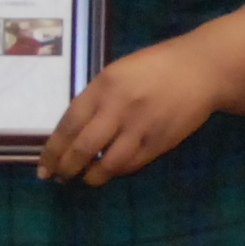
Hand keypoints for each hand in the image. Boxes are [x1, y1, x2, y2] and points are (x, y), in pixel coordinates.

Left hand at [42, 36, 228, 182]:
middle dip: (66, 168)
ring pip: (107, 164)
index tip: (42, 166)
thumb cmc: (155, 67)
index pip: (69, 124)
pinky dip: (116, 171)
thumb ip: (96, 98)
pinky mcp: (160, 142)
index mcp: (104, 85)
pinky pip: (131, 164)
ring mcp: (141, 126)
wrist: (201, 69)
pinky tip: (109, 170)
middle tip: (59, 178)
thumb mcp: (118, 72)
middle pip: (84, 148)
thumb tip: (73, 132)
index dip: (53, 150)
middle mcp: (120, 106)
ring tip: (84, 178)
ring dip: (91, 176)